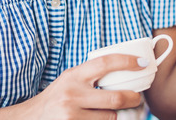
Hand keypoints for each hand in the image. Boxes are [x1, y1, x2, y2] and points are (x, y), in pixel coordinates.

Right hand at [15, 54, 145, 118]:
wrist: (31, 118)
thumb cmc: (57, 96)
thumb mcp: (70, 78)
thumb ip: (92, 74)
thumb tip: (126, 69)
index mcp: (74, 76)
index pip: (106, 63)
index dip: (128, 61)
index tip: (144, 63)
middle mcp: (72, 95)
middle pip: (116, 98)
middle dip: (133, 98)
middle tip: (137, 98)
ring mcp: (72, 115)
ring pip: (110, 117)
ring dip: (116, 116)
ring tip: (112, 112)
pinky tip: (101, 119)